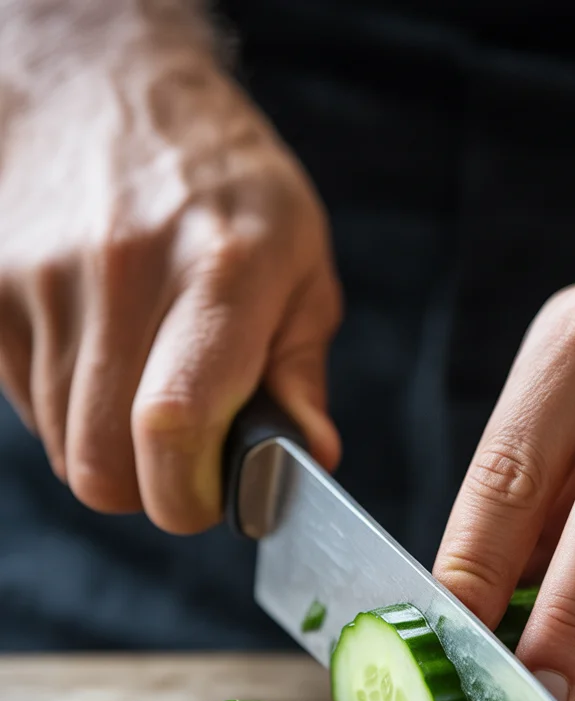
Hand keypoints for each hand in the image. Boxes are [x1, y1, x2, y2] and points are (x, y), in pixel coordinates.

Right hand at [0, 37, 339, 532]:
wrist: (109, 92)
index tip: (211, 497)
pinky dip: (68, 408)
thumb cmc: (226, 189)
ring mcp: (42, 276)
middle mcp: (123, 271)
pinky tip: (102, 354)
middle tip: (185, 456)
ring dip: (110, 447)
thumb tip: (310, 458)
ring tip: (145, 382)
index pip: (175, 424)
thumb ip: (299, 373)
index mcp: (221, 270)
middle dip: (149, 488)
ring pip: (64, 445)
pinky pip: (26, 405)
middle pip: (103, 463)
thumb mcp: (298, 265)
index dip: (187, 495)